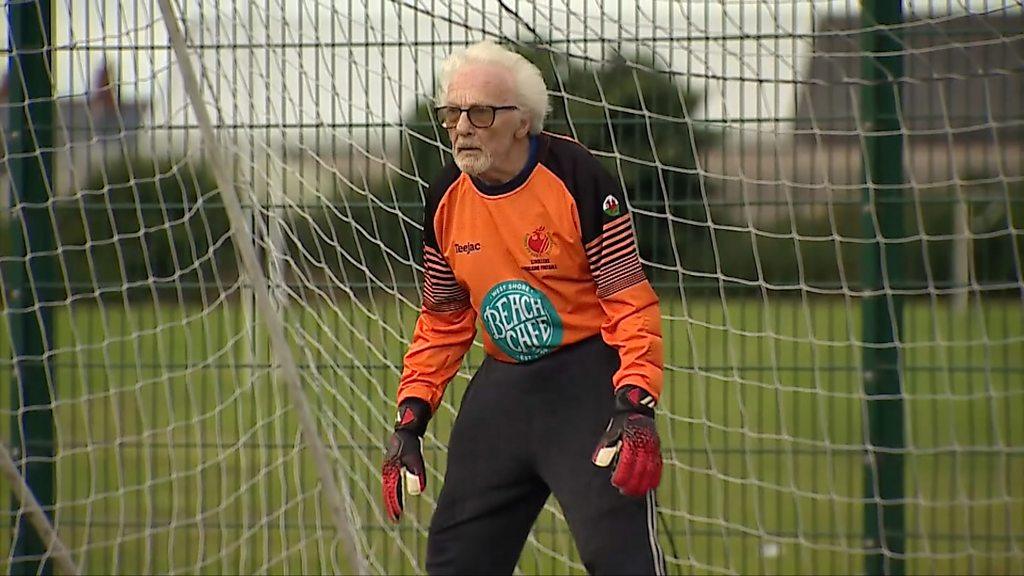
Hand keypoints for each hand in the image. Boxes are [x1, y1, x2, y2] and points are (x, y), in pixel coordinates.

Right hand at [382, 398, 429, 522]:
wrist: (409, 416)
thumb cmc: (410, 433)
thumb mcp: (412, 451)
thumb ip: (415, 468)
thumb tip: (418, 489)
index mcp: (391, 464)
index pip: (391, 487)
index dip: (394, 502)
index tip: (396, 515)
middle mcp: (391, 463)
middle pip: (390, 486)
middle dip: (392, 501)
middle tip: (395, 517)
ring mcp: (395, 459)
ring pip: (393, 481)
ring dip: (394, 495)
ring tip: (396, 509)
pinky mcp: (401, 457)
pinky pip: (397, 475)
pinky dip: (398, 486)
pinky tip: (402, 491)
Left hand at [592, 385, 661, 496]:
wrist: (637, 408)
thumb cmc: (621, 422)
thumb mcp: (611, 431)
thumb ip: (606, 446)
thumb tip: (599, 461)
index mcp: (631, 440)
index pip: (627, 462)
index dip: (622, 474)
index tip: (616, 483)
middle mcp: (644, 444)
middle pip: (640, 469)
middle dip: (633, 483)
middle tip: (625, 491)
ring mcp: (652, 447)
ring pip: (650, 469)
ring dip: (644, 483)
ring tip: (636, 492)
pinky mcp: (657, 448)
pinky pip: (658, 465)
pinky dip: (654, 476)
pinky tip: (650, 485)